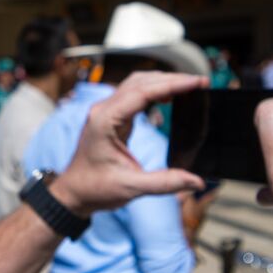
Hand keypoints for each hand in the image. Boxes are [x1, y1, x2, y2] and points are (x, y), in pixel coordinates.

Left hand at [50, 71, 207, 215]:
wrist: (72, 194)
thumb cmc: (94, 189)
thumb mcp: (131, 187)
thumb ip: (165, 183)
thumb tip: (196, 181)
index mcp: (105, 121)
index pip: (143, 92)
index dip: (172, 84)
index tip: (197, 82)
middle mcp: (104, 110)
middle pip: (141, 82)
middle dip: (172, 79)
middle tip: (200, 82)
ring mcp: (106, 111)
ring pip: (136, 84)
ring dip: (163, 82)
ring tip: (189, 86)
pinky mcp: (110, 117)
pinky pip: (133, 95)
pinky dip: (153, 91)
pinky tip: (169, 96)